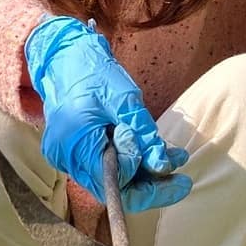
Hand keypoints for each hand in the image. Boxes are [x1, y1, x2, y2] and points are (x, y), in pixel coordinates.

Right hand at [25, 16, 191, 212]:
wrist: (63, 57)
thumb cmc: (92, 71)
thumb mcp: (124, 99)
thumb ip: (143, 134)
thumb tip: (163, 166)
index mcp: (75, 144)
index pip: (114, 180)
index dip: (142, 172)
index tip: (162, 154)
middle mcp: (67, 158)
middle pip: (113, 189)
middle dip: (150, 186)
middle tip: (182, 181)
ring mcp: (68, 157)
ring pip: (111, 180)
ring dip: (143, 173)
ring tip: (174, 158)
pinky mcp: (74, 152)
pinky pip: (104, 166)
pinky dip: (129, 161)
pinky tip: (152, 150)